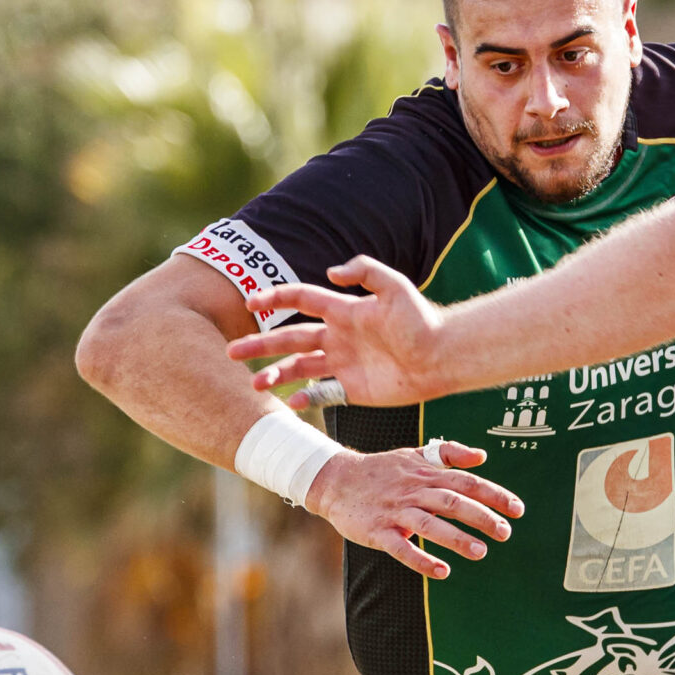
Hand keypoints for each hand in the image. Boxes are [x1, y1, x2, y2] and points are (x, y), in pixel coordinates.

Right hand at [227, 257, 448, 406]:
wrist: (442, 358)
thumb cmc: (422, 321)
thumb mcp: (396, 287)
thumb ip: (365, 271)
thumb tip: (331, 271)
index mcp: (343, 311)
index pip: (301, 301)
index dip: (275, 299)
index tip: (250, 303)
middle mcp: (338, 337)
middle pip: (290, 339)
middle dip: (260, 344)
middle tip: (232, 352)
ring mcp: (343, 364)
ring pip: (300, 368)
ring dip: (275, 374)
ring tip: (254, 384)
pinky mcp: (353, 389)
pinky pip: (322, 394)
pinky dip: (305, 399)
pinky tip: (290, 404)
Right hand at [305, 440, 522, 578]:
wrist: (335, 479)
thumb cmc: (381, 469)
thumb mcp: (414, 454)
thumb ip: (449, 453)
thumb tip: (482, 456)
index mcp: (426, 473)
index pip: (466, 482)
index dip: (494, 494)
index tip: (518, 509)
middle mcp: (413, 491)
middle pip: (452, 502)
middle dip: (481, 517)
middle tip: (505, 533)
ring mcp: (395, 512)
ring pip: (429, 525)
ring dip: (456, 539)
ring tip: (481, 552)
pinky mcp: (378, 531)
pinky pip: (401, 548)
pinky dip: (421, 560)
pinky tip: (442, 571)